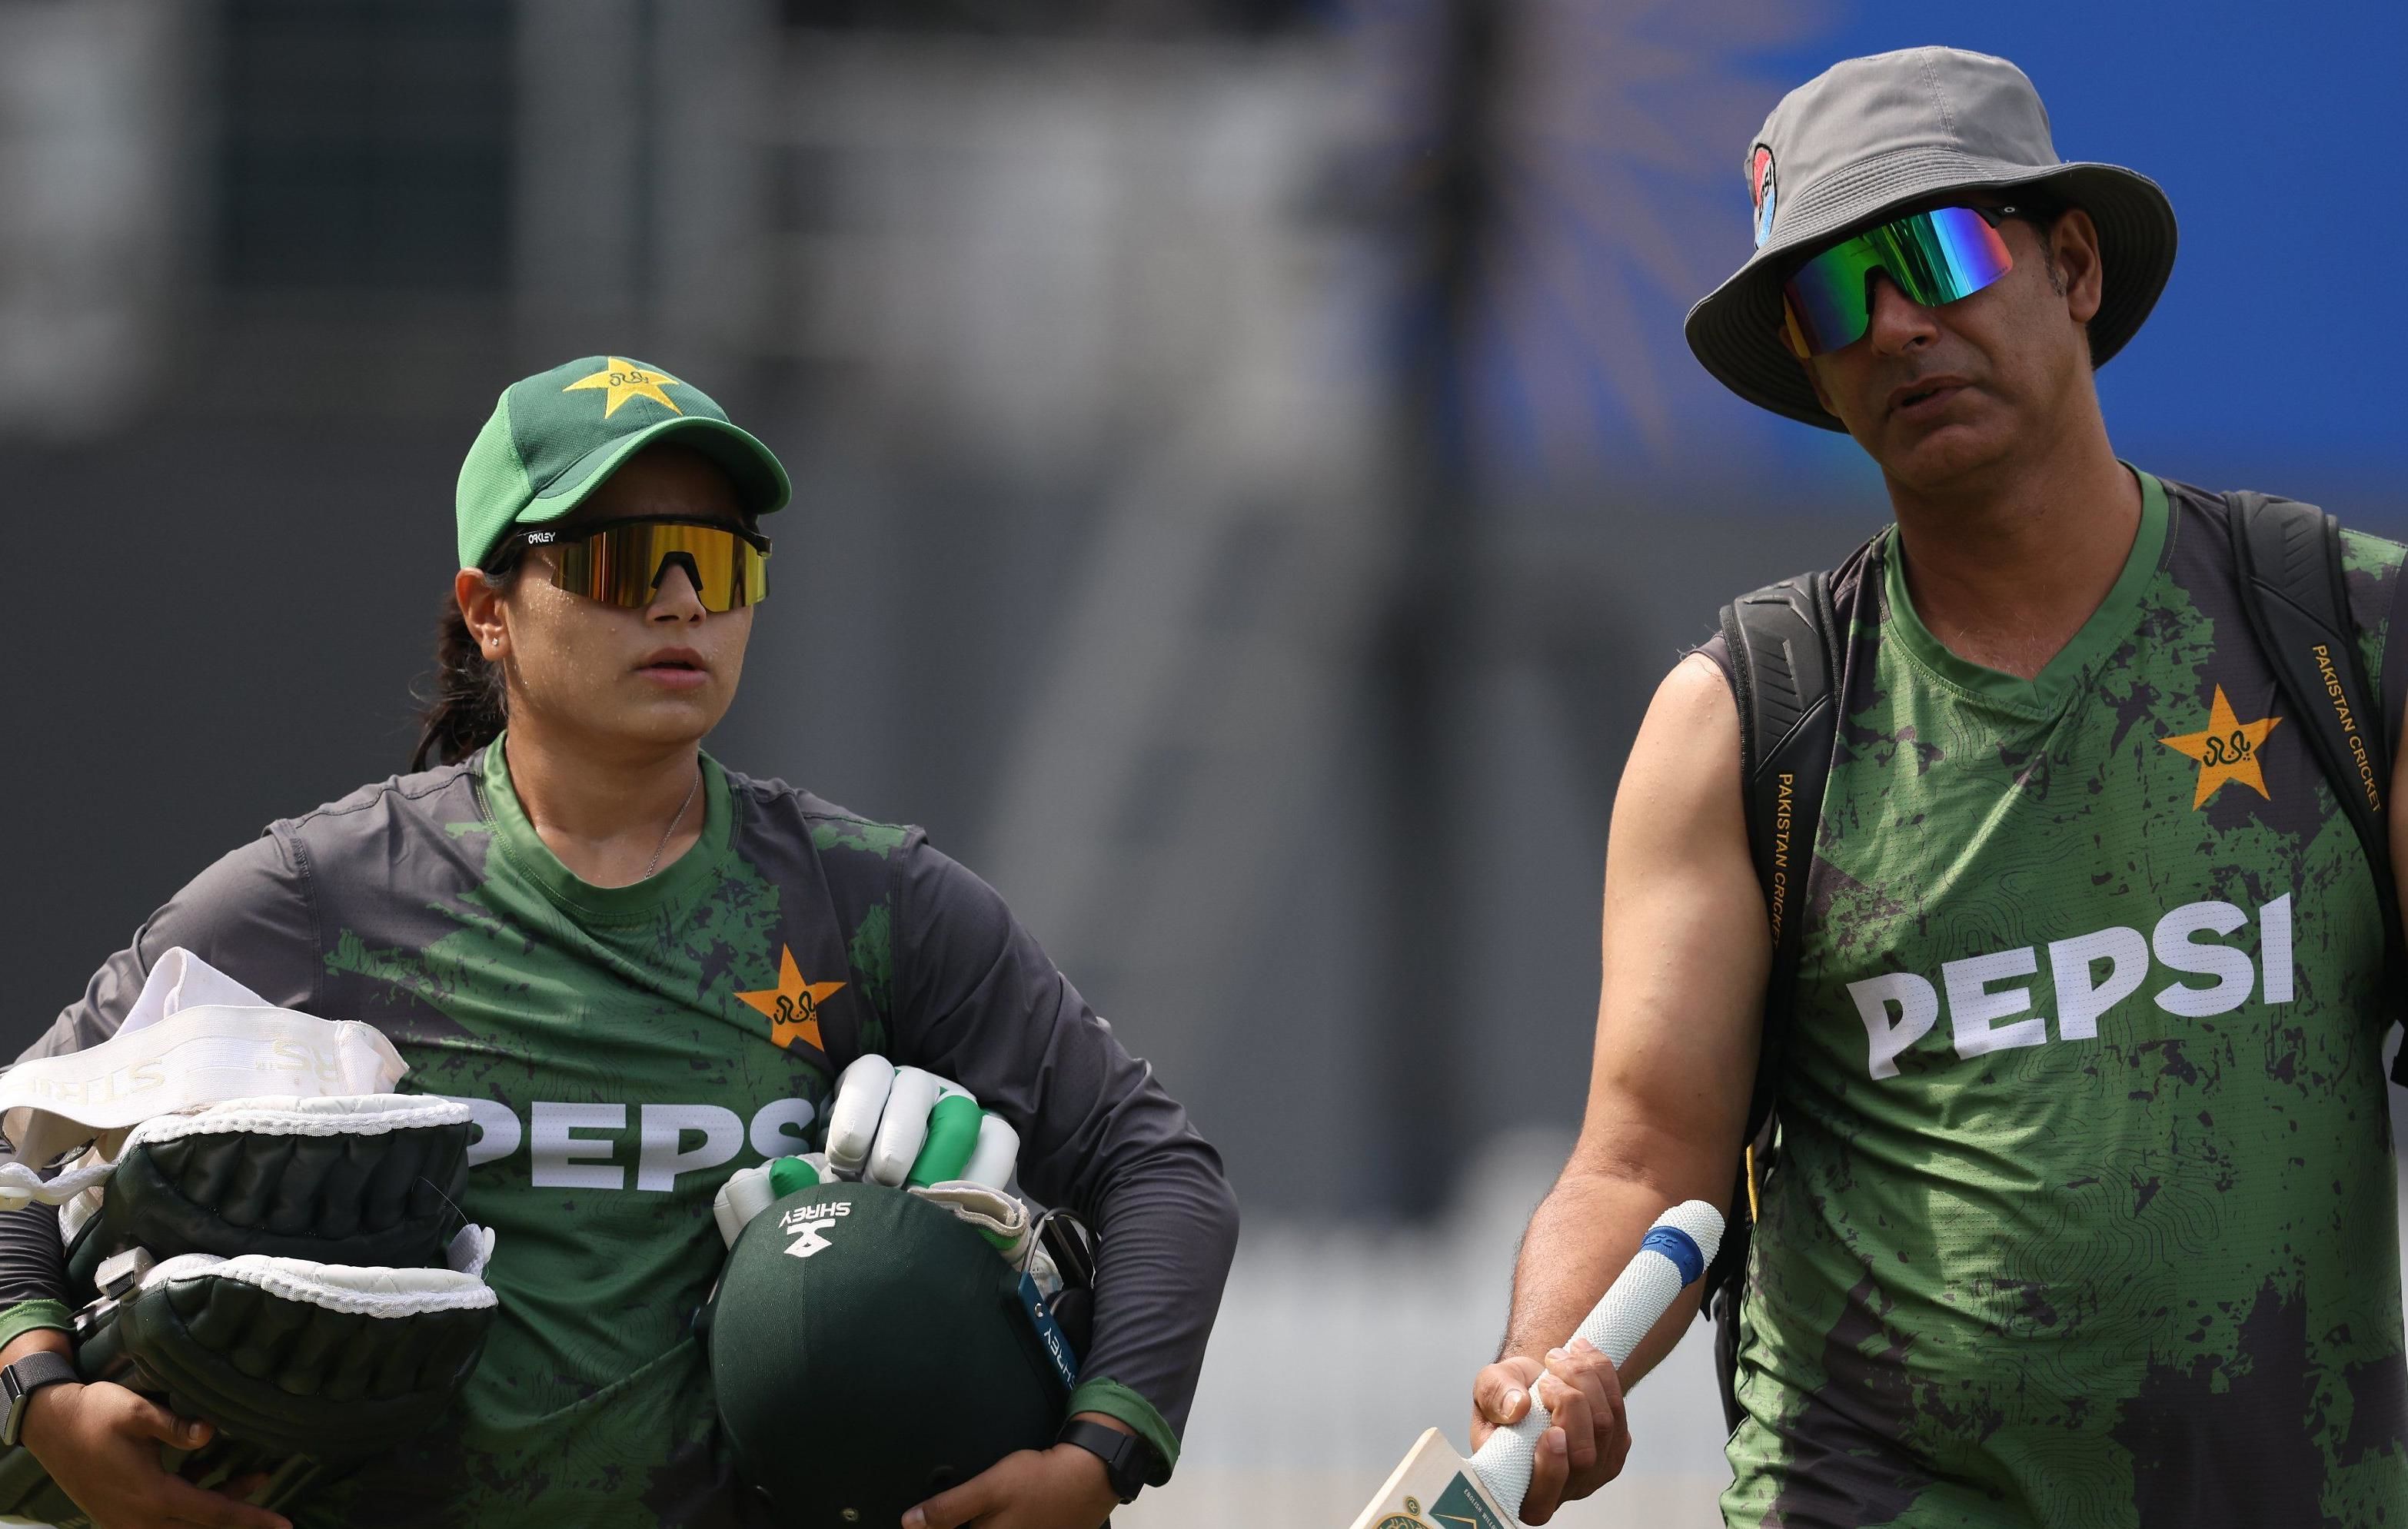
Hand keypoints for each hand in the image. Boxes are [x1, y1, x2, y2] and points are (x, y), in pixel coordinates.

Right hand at [21, 1381, 288, 1528]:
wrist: (48, 1426)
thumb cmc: (93, 1414)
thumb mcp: (136, 1412)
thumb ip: (175, 1426)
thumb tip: (211, 1432)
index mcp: (152, 1495)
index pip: (213, 1514)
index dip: (251, 1519)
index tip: (284, 1525)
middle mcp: (140, 1517)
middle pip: (202, 1526)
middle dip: (241, 1517)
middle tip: (274, 1510)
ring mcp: (127, 1519)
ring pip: (184, 1524)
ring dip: (218, 1504)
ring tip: (253, 1478)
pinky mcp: (119, 1512)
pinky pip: (164, 1517)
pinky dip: (192, 1501)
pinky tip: (209, 1475)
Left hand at [901, 1438, 1120, 1528]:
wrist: (1088, 1477)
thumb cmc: (1036, 1481)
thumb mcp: (990, 1488)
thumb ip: (949, 1508)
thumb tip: (909, 1523)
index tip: (921, 1522)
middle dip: (954, 1525)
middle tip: (939, 1515)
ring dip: (970, 1524)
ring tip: (965, 1515)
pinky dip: (991, 1523)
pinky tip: (992, 1515)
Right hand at [1469, 1337, 1629, 1524]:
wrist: (1536, 1382)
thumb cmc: (1508, 1395)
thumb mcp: (1488, 1387)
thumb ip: (1494, 1396)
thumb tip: (1517, 1408)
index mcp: (1520, 1486)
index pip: (1539, 1502)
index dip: (1551, 1470)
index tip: (1552, 1432)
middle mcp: (1561, 1490)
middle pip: (1582, 1455)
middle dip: (1569, 1402)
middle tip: (1547, 1372)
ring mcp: (1593, 1473)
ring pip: (1606, 1428)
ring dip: (1587, 1380)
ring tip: (1562, 1355)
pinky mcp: (1615, 1449)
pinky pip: (1620, 1412)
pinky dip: (1604, 1376)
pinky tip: (1583, 1354)